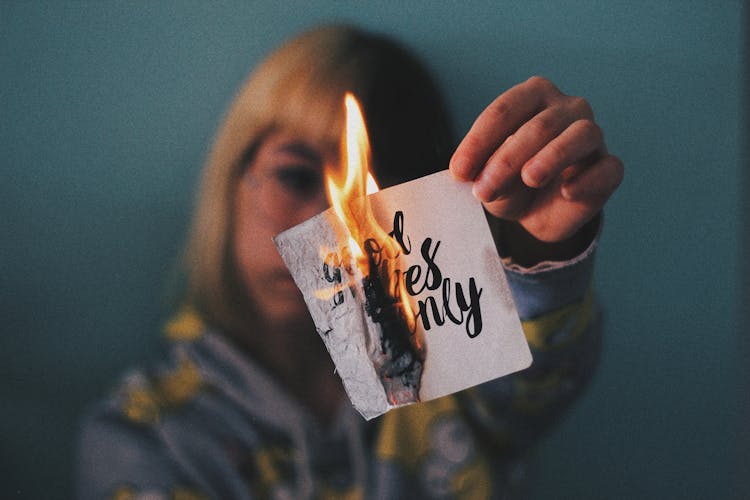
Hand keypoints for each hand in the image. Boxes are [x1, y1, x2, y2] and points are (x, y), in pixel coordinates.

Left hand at [450, 76, 622, 254]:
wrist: (536, 213)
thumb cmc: (509, 181)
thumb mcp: (488, 178)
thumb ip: (484, 171)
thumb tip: (482, 174)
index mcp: (531, 97)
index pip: (504, 110)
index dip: (478, 142)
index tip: (459, 173)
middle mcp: (566, 108)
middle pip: (539, 125)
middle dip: (507, 160)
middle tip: (483, 191)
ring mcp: (591, 136)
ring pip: (581, 134)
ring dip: (552, 157)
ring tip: (530, 177)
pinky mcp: (608, 168)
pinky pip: (608, 168)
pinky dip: (588, 178)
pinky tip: (568, 191)